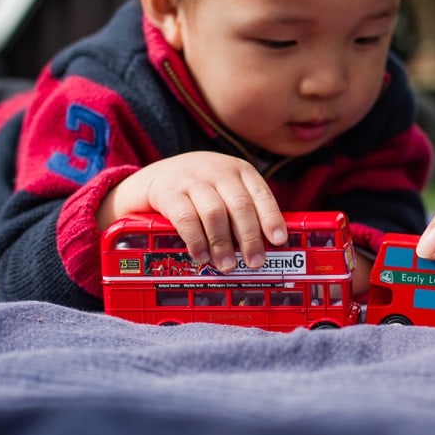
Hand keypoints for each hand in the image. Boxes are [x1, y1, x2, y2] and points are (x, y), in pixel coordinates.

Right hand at [97, 151, 285, 271]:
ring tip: (227, 265)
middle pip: (240, 205)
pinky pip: (185, 218)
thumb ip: (243, 211)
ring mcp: (191, 178)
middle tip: (255, 262)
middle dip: (250, 237)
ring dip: (222, 243)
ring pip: (214, 212)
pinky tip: (201, 256)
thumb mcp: (225, 192)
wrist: (155, 176)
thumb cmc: (199, 192)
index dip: (271, 217)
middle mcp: (217, 170)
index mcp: (239, 170)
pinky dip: (196, 240)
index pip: (261, 193)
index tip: (279, 240)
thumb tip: (267, 247)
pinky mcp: (168, 191)